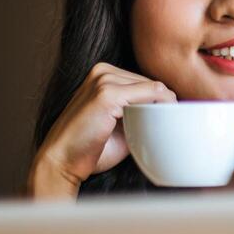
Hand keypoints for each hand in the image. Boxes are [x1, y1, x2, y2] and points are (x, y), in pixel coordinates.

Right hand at [28, 63, 174, 196]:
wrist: (62, 162)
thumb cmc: (91, 148)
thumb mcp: (119, 123)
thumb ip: (139, 111)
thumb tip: (170, 111)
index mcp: (103, 74)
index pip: (146, 82)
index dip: (161, 103)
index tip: (171, 121)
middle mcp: (102, 71)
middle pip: (153, 84)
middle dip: (164, 106)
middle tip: (168, 129)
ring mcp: (104, 80)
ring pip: (156, 88)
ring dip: (164, 109)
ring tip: (161, 131)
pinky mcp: (107, 94)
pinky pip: (153, 93)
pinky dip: (163, 108)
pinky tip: (161, 125)